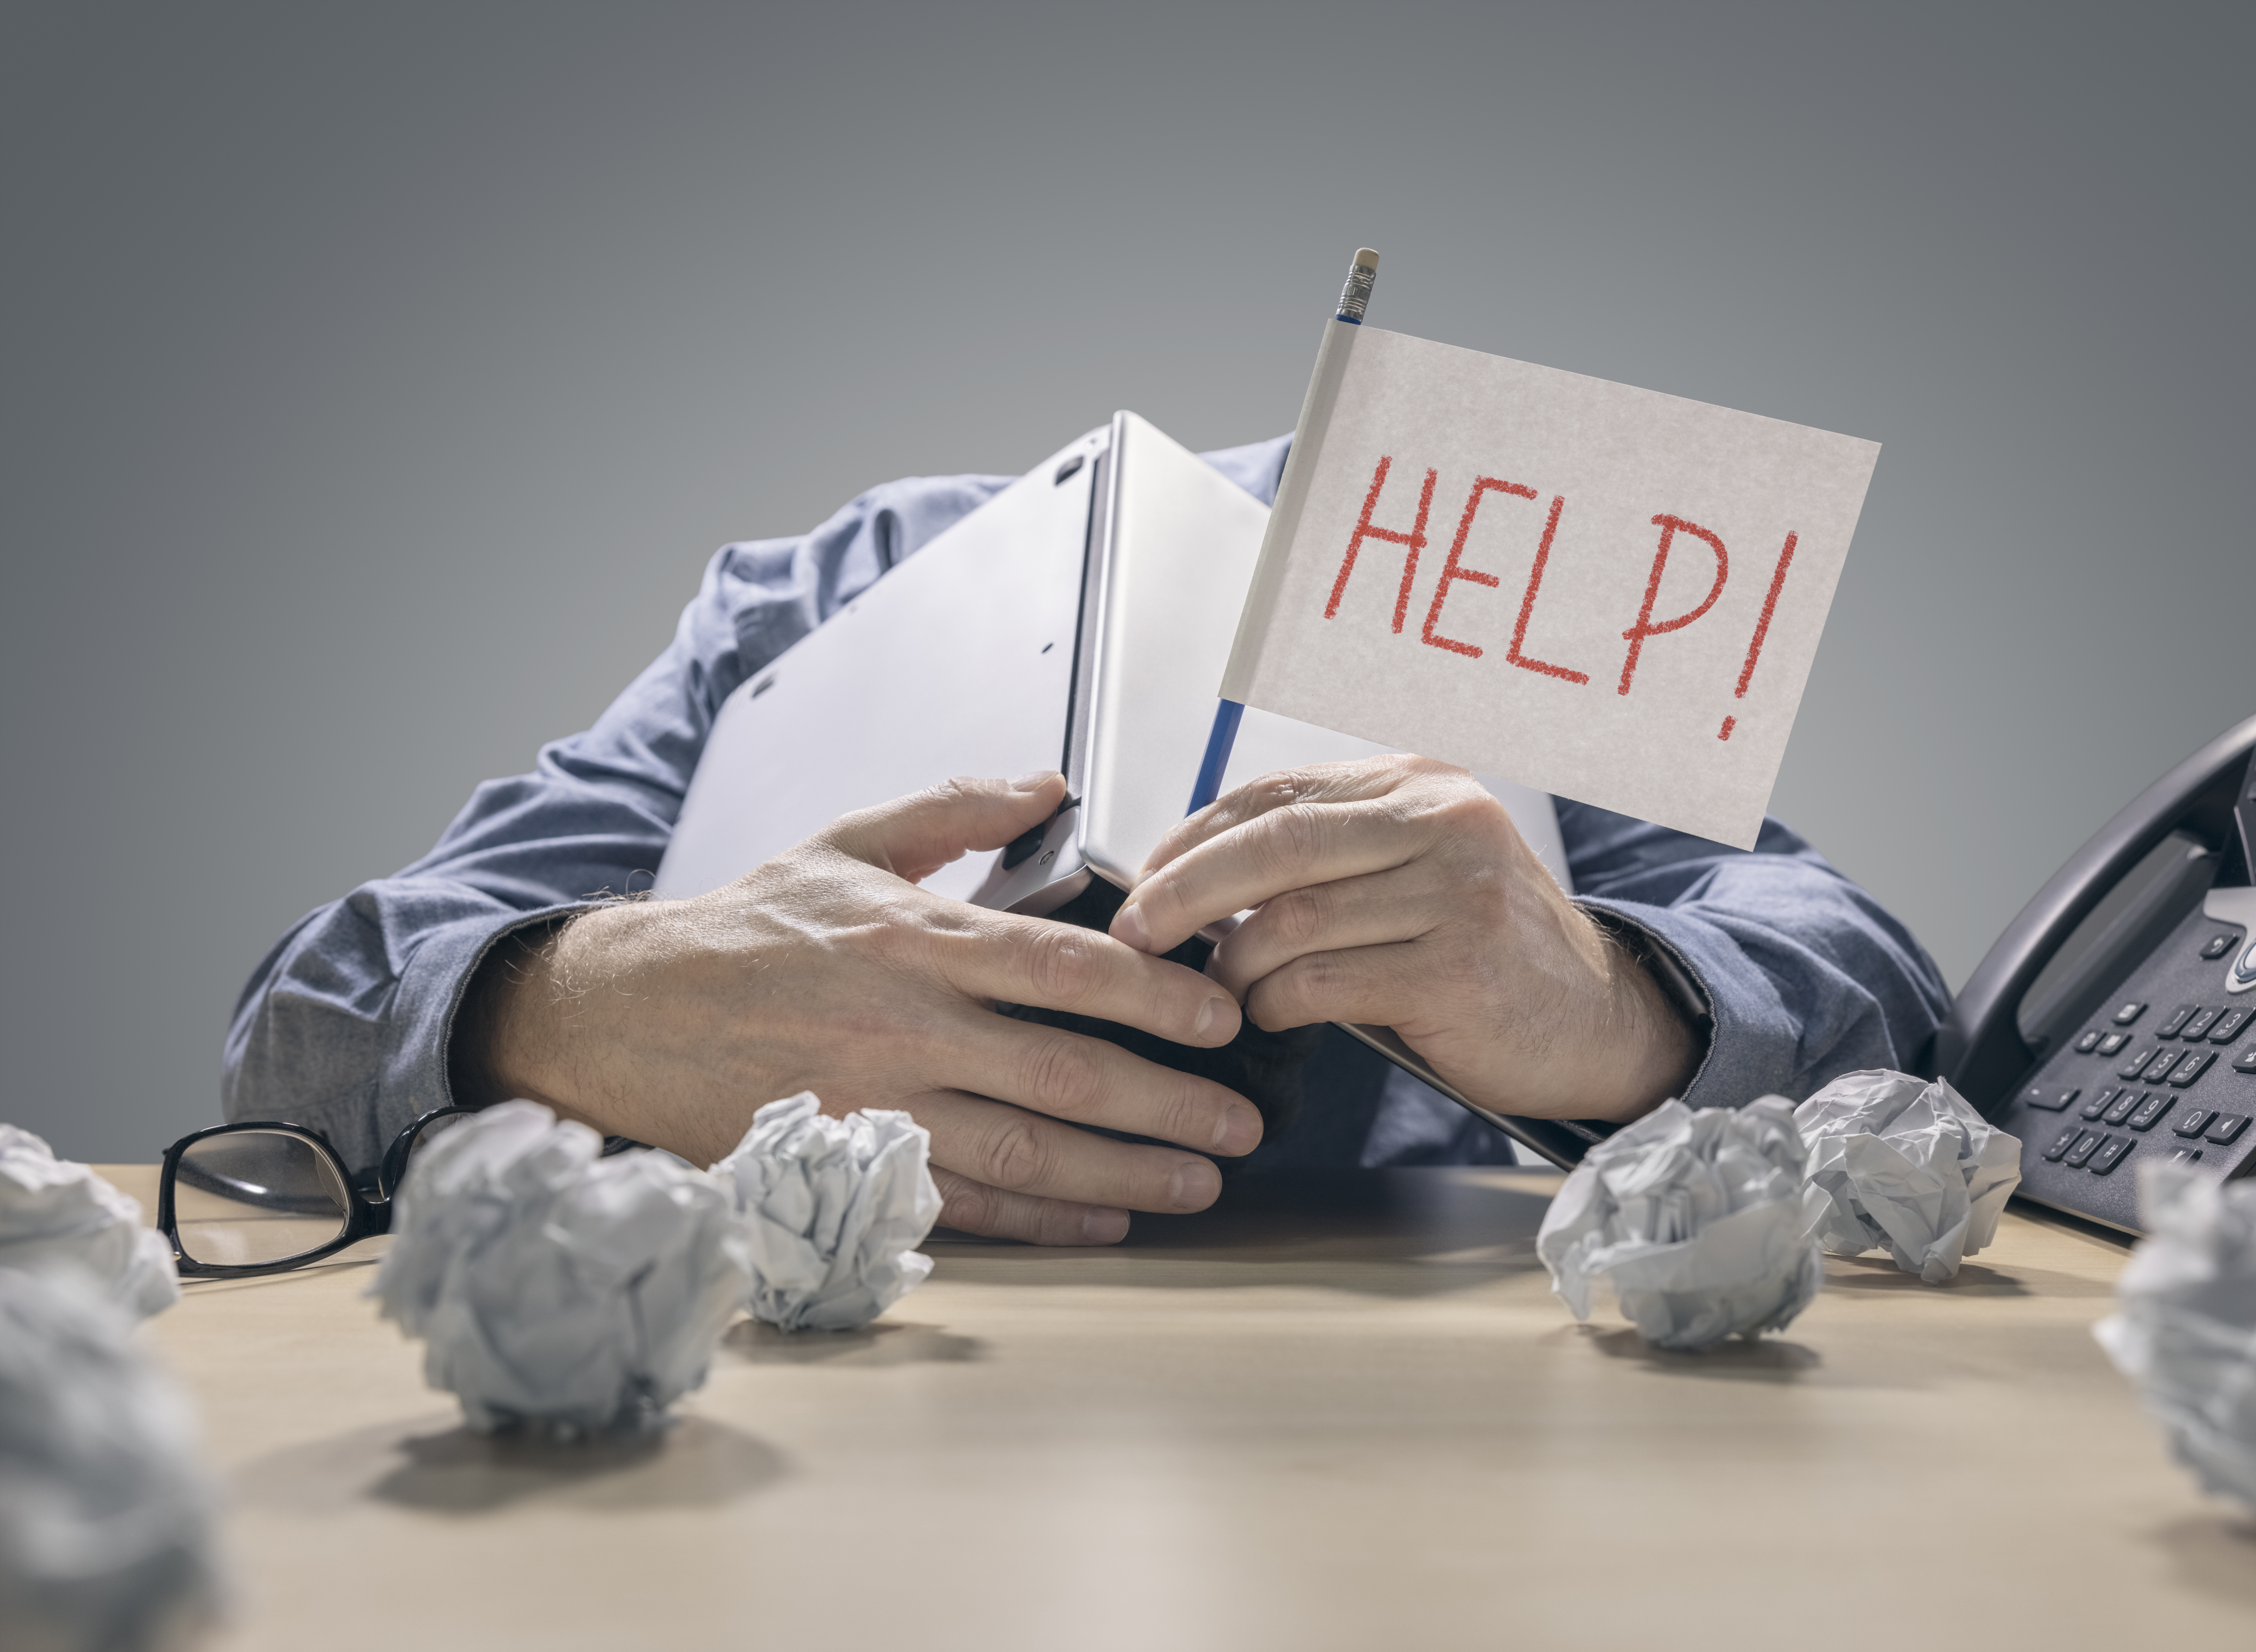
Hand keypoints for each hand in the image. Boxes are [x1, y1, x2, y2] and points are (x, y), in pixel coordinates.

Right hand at [454, 771, 1256, 1244]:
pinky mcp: (853, 1162)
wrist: (631, 1011)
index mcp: (916, 938)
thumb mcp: (847, 840)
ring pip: (1028, 1151)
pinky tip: (1106, 1223)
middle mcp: (908, 1025)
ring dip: (1126, 1174)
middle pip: (1065, 1071)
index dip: (1156, 994)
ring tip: (1201, 1183)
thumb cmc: (748, 929)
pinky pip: (966, 1202)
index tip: (1221, 1015)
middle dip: (1169, 1103)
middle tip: (1242, 1123)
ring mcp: (881, 1104)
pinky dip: (1043, 1219)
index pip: (1064, 968)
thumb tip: (1050, 782)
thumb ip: (954, 808)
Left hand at [1107, 756, 1692, 1123]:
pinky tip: (1274, 1016)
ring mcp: (1454, 894)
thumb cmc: (1483, 949)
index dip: (1196, 836)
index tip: (1147, 877)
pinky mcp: (1456, 968)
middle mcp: (1442, 823)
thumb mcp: (1412, 873)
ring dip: (1233, 964)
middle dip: (1185, 890)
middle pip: (1275, 844)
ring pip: (1292, 919)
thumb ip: (1326, 860)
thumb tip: (1194, 874)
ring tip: (1218, 991)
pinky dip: (1279, 1003)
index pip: (1277, 795)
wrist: (1594, 1016)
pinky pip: (1325, 981)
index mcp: (1421, 786)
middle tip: (1137, 930)